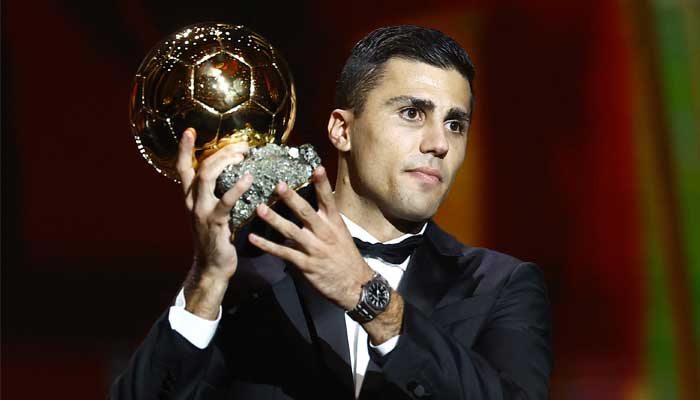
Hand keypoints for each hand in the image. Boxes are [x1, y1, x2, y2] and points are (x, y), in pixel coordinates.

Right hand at [176, 128, 251, 318]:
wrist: (212, 267)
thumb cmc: (216, 238)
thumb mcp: (212, 213)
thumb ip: (217, 194)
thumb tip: (237, 174)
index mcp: (190, 197)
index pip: (183, 168)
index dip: (185, 149)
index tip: (189, 131)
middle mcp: (192, 201)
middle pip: (201, 167)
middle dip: (221, 151)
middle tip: (242, 146)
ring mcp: (201, 211)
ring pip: (208, 177)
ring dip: (226, 162)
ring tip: (243, 155)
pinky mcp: (214, 223)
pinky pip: (225, 201)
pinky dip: (237, 188)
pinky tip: (248, 179)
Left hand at [248, 167, 373, 309]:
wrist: (355, 285)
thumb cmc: (346, 257)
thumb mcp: (341, 234)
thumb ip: (324, 221)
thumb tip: (309, 208)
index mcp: (335, 224)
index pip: (328, 200)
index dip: (322, 184)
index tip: (317, 168)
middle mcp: (325, 234)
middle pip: (306, 212)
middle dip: (292, 198)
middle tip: (278, 185)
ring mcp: (315, 249)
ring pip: (292, 231)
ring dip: (274, 220)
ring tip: (259, 208)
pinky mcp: (306, 265)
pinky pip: (284, 253)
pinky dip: (267, 246)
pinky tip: (254, 238)